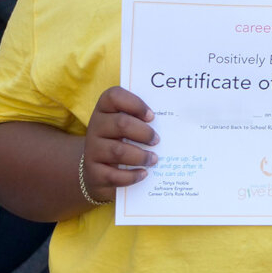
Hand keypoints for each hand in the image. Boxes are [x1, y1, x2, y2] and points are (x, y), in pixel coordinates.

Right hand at [82, 87, 157, 202]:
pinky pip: (113, 175)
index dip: (135, 104)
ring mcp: (92, 150)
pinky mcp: (93, 172)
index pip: (113, 96)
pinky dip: (132, 176)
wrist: (100, 171)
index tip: (152, 116)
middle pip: (121, 124)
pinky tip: (144, 174)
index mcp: (105, 109)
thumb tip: (179, 120)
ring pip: (118, 151)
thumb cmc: (123, 141)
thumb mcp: (130, 126)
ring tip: (154, 159)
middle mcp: (95, 127)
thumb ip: (145, 119)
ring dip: (141, 156)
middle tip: (157, 140)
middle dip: (144, 132)